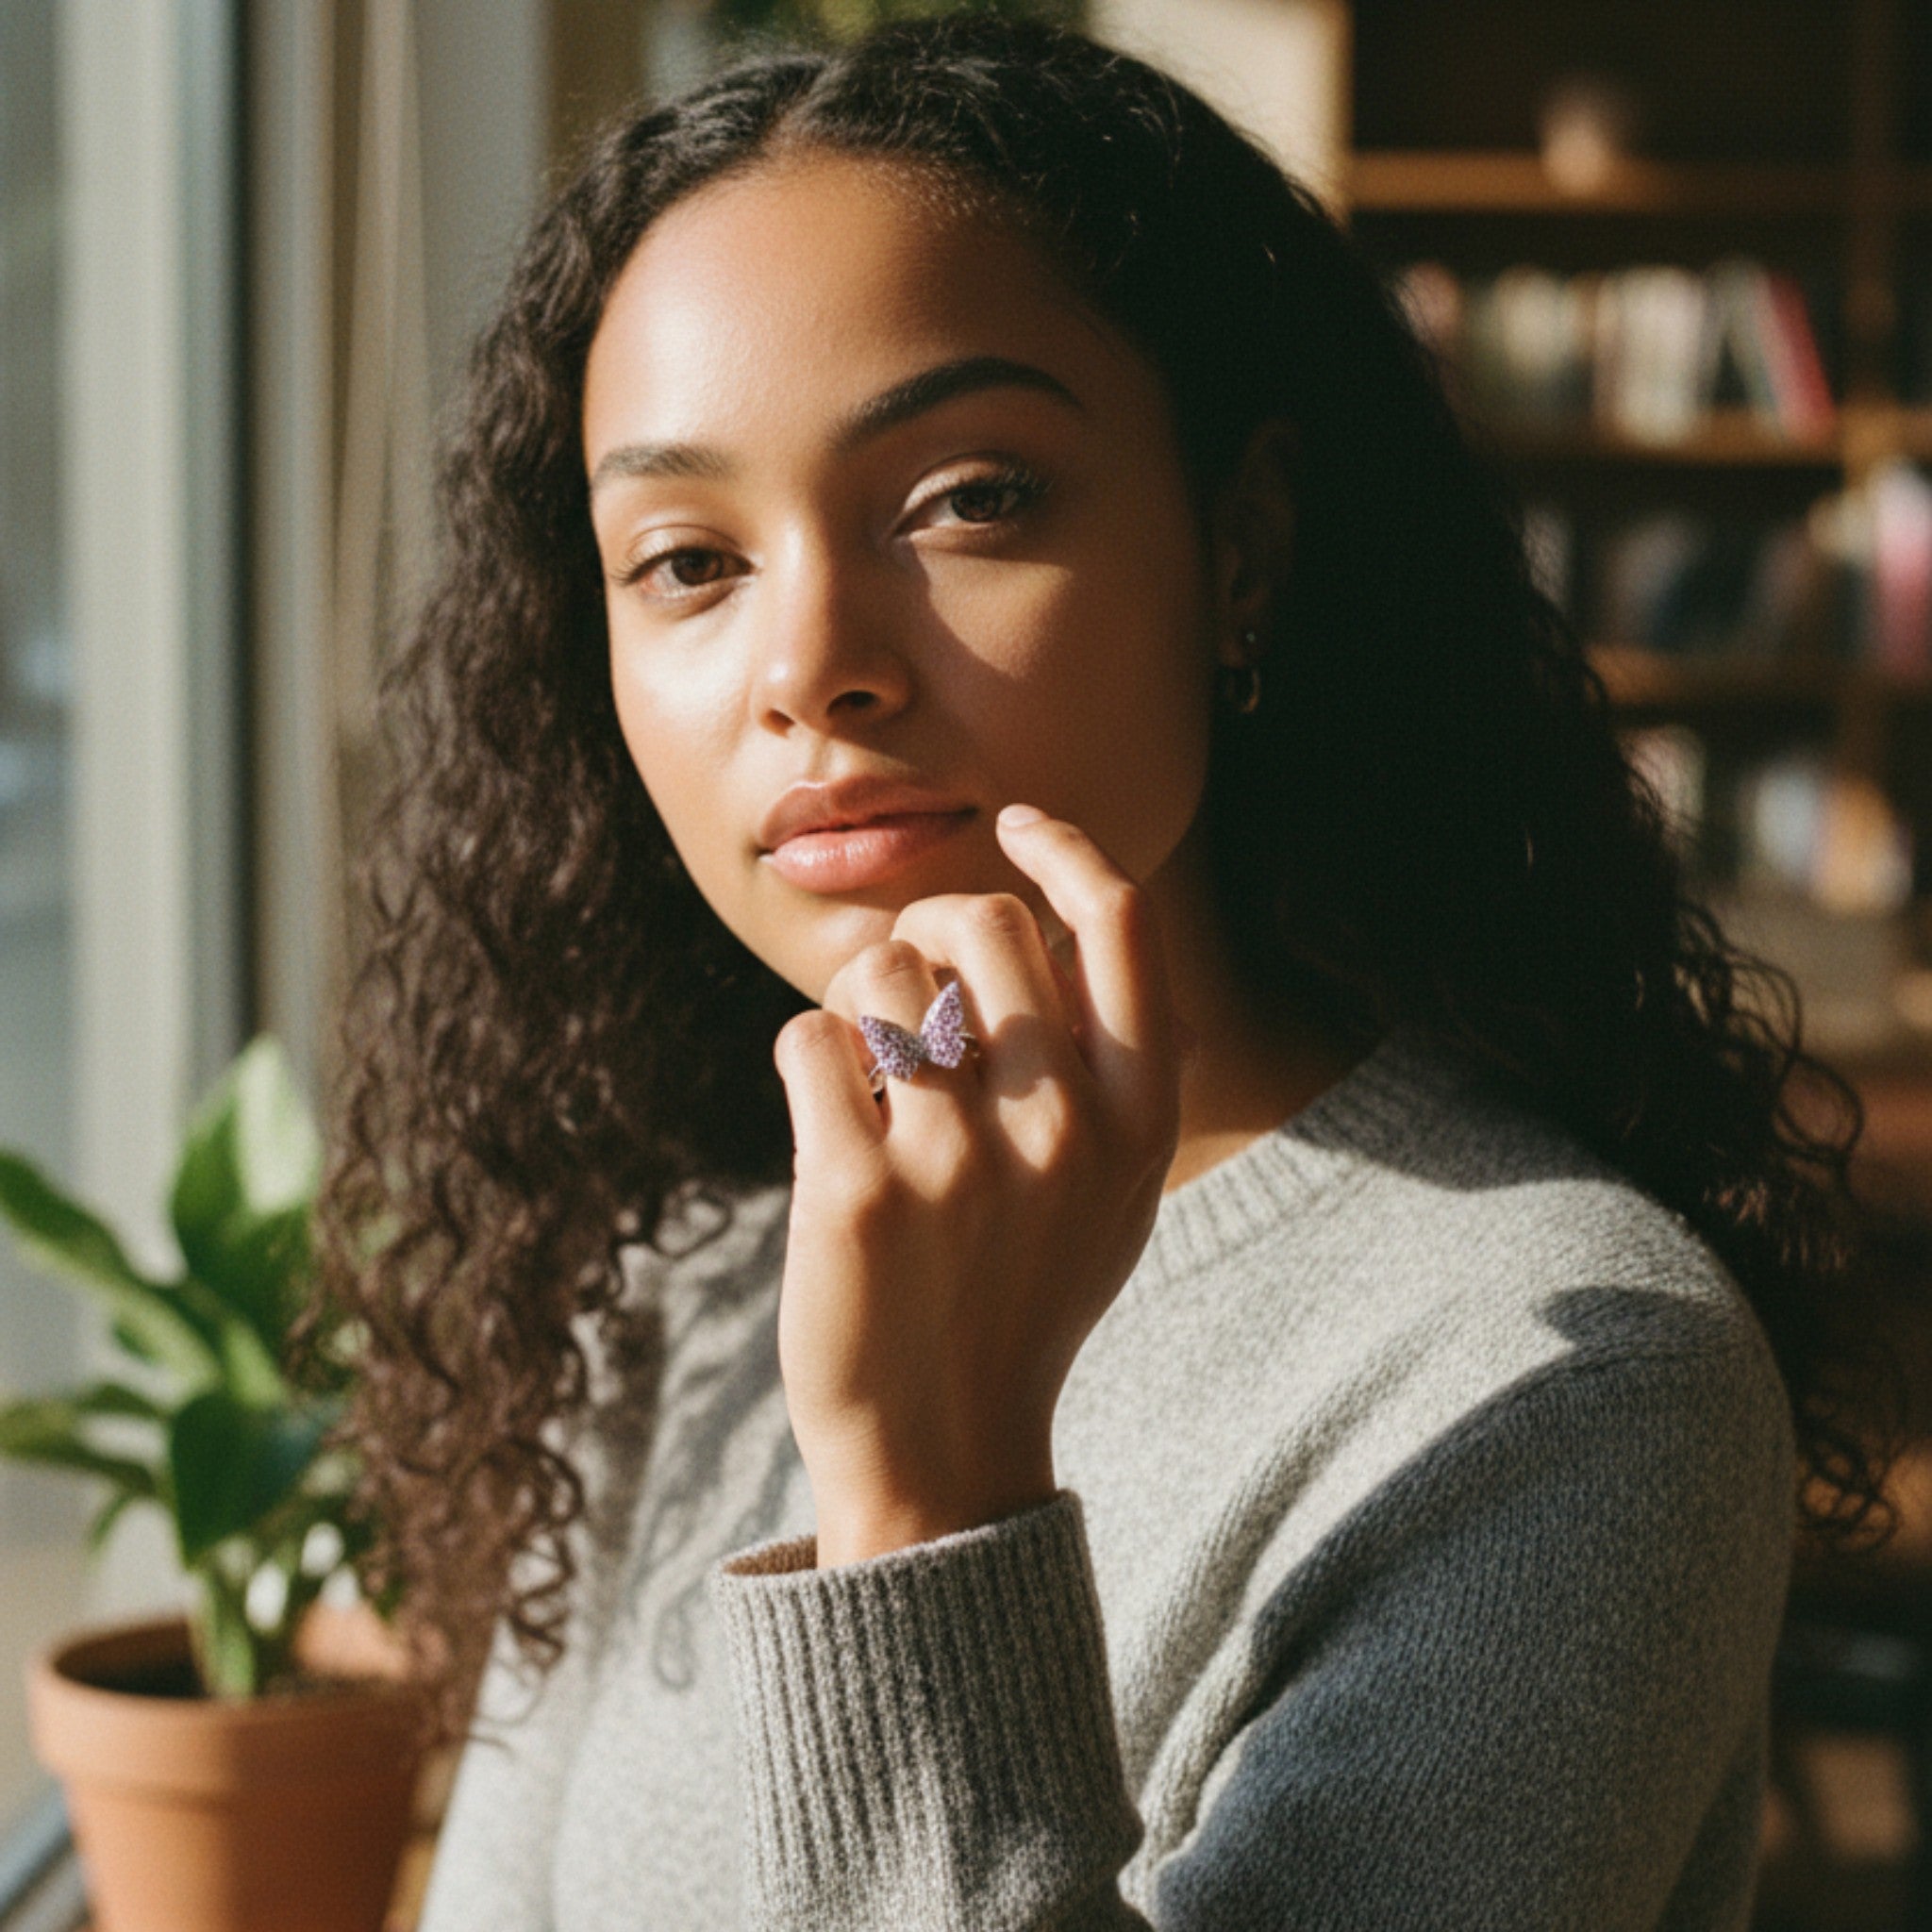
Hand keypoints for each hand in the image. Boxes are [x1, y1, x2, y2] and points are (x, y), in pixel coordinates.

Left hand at [771, 807, 1182, 1566]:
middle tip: (905, 977)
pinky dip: (805, 1058)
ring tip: (863, 1068)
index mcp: (1136, 1120)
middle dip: (927, 925)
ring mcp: (957, 1161)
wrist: (941, 1449)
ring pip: (880, 975)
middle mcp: (1061, 1129)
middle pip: (984, 926)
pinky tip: (826, 1112)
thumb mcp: (1110, 1198)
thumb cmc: (1021, 1299)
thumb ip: (1112, 1073)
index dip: (1066, 849)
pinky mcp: (853, 1191)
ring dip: (855, 1002)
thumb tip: (1069, 928)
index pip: (1122, 925)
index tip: (1014, 826)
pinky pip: (808, 1038)